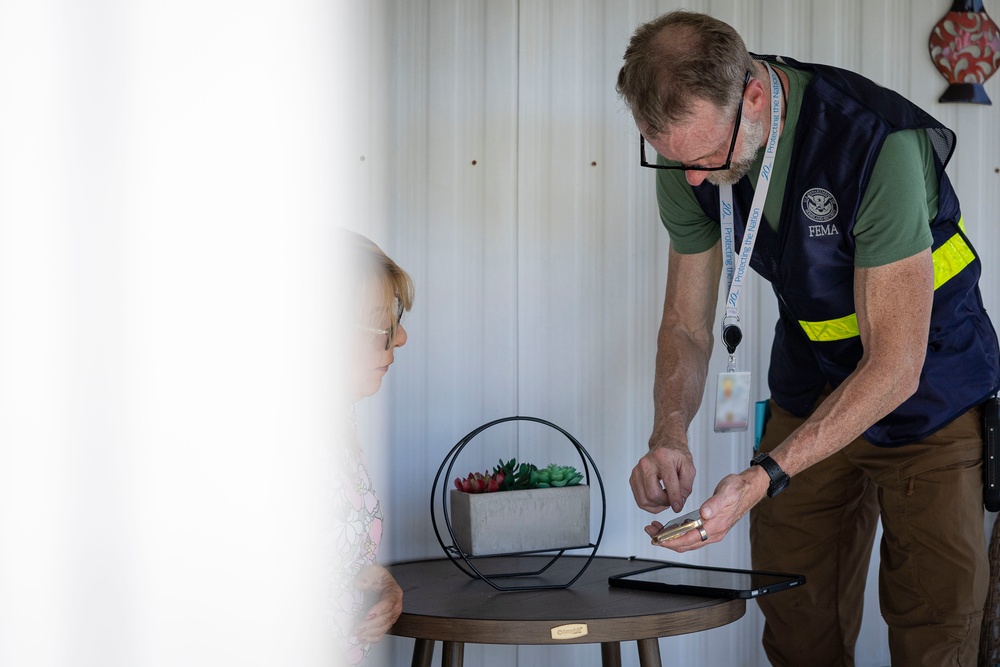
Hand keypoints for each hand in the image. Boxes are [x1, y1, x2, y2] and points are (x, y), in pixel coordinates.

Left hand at [352, 564, 402, 643]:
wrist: (379, 582)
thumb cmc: (376, 577)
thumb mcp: (373, 570)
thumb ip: (367, 575)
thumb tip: (361, 583)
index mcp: (394, 592)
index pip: (389, 602)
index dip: (379, 610)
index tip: (368, 615)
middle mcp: (396, 605)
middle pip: (386, 617)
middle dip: (370, 624)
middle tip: (357, 628)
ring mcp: (393, 615)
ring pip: (384, 627)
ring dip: (370, 632)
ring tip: (357, 634)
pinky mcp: (388, 622)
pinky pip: (383, 632)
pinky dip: (373, 638)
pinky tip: (363, 638)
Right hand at [629, 440, 695, 512]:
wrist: (664, 447)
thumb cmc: (676, 456)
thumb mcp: (689, 467)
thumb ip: (686, 486)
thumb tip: (679, 501)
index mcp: (662, 458)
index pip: (668, 482)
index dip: (674, 498)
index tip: (678, 507)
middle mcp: (646, 463)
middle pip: (653, 494)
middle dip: (665, 503)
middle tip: (673, 501)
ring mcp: (637, 471)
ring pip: (644, 500)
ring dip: (657, 505)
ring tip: (666, 499)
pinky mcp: (633, 478)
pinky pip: (640, 500)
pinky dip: (650, 504)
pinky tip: (658, 499)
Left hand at [644, 467, 767, 551]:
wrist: (748, 488)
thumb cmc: (738, 490)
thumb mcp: (727, 492)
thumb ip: (715, 504)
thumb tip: (704, 513)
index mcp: (716, 526)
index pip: (689, 539)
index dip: (672, 541)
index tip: (658, 539)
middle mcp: (713, 532)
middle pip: (686, 544)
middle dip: (667, 541)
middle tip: (651, 533)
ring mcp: (712, 531)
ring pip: (687, 541)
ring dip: (671, 538)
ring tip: (656, 530)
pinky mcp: (710, 526)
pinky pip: (691, 535)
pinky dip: (678, 533)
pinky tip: (671, 526)